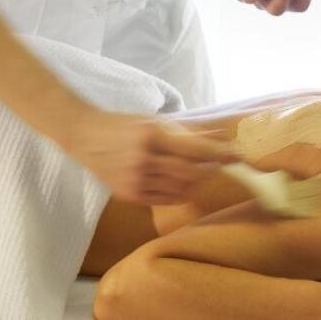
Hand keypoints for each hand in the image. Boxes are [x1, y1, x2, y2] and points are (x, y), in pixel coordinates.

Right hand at [58, 111, 237, 204]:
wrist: (83, 136)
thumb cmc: (123, 125)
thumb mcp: (155, 121)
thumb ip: (187, 131)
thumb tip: (219, 135)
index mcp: (151, 136)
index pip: (195, 150)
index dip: (219, 154)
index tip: (237, 155)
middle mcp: (143, 159)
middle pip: (191, 172)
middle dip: (210, 169)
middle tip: (220, 163)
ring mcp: (134, 180)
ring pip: (181, 188)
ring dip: (197, 181)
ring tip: (201, 171)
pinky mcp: (129, 195)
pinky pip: (166, 199)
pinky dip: (180, 192)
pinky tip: (183, 183)